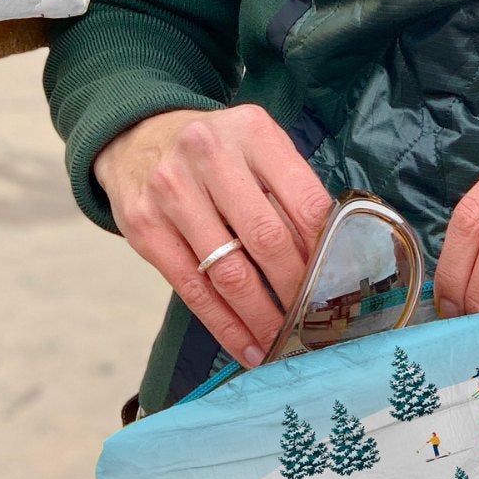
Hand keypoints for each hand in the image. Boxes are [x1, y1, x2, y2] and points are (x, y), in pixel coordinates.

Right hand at [93, 105, 333, 368]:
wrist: (136, 135)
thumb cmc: (214, 150)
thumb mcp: (256, 147)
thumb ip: (290, 191)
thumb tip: (332, 260)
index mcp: (252, 132)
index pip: (305, 203)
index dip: (328, 252)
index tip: (342, 287)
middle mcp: (209, 156)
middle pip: (268, 239)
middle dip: (297, 290)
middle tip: (316, 322)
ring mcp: (172, 192)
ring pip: (229, 273)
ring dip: (263, 318)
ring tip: (285, 343)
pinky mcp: (144, 228)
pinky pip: (193, 291)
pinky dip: (225, 326)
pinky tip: (247, 346)